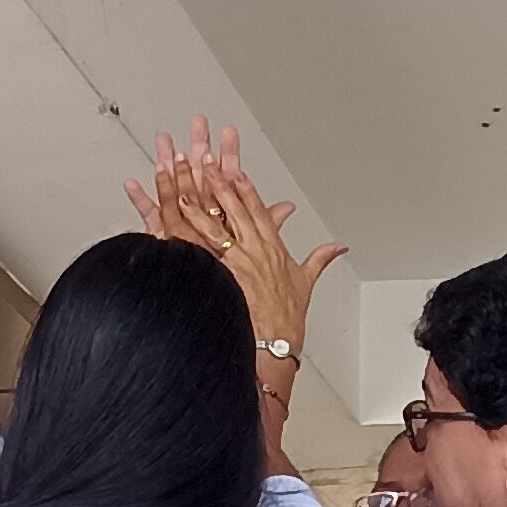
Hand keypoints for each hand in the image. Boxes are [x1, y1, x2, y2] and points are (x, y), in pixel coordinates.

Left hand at [126, 118, 341, 356]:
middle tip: (204, 159)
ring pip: (212, 225)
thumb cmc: (285, 320)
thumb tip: (337, 247)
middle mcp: (252, 252)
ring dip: (196, 201)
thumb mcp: (306, 284)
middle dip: (219, 183)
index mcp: (272, 249)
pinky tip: (168, 220)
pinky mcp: (219, 278)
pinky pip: (196, 250)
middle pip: (233, 209)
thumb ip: (320, 259)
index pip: (257, 210)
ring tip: (180, 182)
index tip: (234, 168)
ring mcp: (234, 264)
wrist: (273, 347)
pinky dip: (181, 232)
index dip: (244, 187)